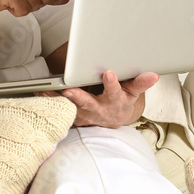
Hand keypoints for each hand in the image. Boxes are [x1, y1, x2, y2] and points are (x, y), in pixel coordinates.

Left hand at [39, 71, 158, 128]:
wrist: (113, 119)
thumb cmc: (122, 100)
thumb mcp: (133, 92)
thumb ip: (140, 83)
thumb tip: (154, 76)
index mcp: (114, 102)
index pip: (115, 92)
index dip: (112, 84)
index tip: (109, 73)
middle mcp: (98, 110)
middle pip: (88, 104)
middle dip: (79, 97)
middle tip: (69, 90)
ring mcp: (85, 115)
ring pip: (70, 107)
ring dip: (57, 100)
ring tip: (45, 91)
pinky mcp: (74, 116)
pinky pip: (61, 109)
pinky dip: (50, 102)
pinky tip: (40, 92)